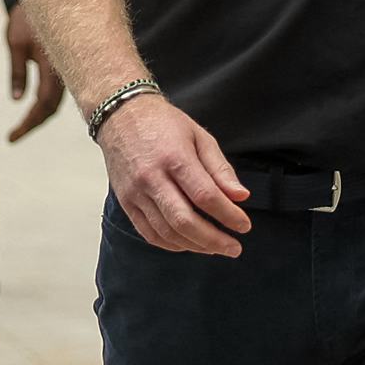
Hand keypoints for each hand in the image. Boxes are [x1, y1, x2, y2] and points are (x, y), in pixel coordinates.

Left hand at [2, 2, 65, 140]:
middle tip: (14, 135)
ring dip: (41, 113)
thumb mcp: (15, 43)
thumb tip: (17, 99)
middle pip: (52, 107)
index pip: (43, 105)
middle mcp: (66, 70)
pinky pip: (60, 87)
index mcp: (53, 67)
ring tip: (23, 124)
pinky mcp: (68, 60)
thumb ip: (17, 72)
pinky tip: (35, 103)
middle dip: (34, 123)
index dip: (29, 124)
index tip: (11, 137)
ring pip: (57, 99)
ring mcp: (69, 66)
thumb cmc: (29, 14)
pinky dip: (47, 100)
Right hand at [101, 92, 250, 256]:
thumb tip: (240, 197)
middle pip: (184, 221)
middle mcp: (152, 178)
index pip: (205, 196)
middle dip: (213, 240)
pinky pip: (149, 233)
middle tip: (234, 248)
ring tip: (216, 248)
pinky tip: (189, 244)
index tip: (244, 226)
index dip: (228, 215)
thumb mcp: (200, 137)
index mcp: (175, 158)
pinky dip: (171, 245)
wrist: (121, 116)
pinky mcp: (126, 202)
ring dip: (195, 246)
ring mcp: (136, 193)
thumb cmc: (164, 124)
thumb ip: (220, 169)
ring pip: (167, 232)